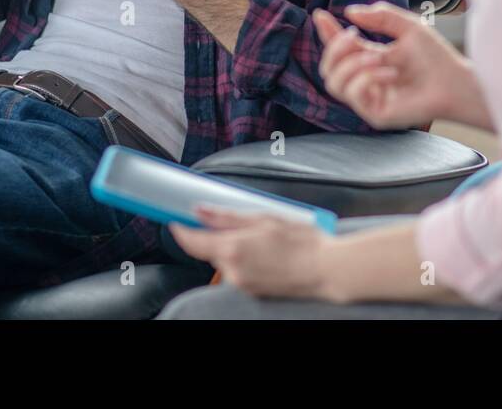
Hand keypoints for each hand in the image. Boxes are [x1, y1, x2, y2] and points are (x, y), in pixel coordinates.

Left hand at [168, 206, 333, 299]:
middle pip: (210, 249)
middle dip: (217, 235)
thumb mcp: (263, 218)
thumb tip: (200, 210)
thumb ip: (227, 217)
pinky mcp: (251, 291)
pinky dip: (244, 259)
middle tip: (238, 221)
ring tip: (262, 236)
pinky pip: (238, 270)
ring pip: (225, 260)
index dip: (180, 230)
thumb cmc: (302, 241)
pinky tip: (266, 251)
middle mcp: (232, 270)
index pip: (192, 241)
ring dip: (233, 247)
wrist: (326, 270)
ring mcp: (242, 284)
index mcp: (232, 249)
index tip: (175, 220)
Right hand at [313, 3, 484, 129]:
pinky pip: (354, 95)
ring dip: (352, 65)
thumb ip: (381, 16)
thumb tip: (349, 11)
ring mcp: (369, 99)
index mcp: (370, 59)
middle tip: (354, 35)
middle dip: (335, 49)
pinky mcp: (375, 115)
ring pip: (334, 83)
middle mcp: (365, 81)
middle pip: (328, 68)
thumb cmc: (436, 58)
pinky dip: (368, 78)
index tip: (320, 14)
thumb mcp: (408, 27)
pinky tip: (389, 74)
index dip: (327, 32)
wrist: (455, 82)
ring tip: (378, 56)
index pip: (340, 48)